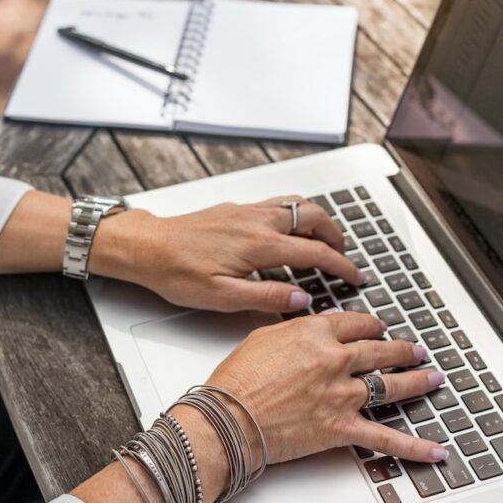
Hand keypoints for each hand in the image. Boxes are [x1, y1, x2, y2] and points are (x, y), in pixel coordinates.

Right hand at [75, 310, 446, 502]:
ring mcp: (343, 395)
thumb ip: (298, 330)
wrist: (228, 418)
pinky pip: (386, 439)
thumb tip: (316, 327)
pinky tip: (436, 450)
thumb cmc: (238, 379)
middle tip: (414, 350)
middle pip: (381, 350)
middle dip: (402, 350)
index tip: (377, 328)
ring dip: (416, 381)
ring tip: (431, 378)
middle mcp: (336, 360)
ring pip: (391, 385)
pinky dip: (415, 447)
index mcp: (317, 333)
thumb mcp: (265, 336)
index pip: (357, 323)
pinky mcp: (342, 428)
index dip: (371, 325)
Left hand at [90, 196, 362, 312]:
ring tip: (325, 242)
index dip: (341, 266)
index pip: (316, 252)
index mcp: (259, 245)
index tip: (356, 277)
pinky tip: (291, 231)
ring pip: (298, 204)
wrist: (146, 247)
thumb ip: (266, 298)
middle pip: (315, 217)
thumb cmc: (176, 272)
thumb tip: (301, 299)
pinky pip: (279, 203)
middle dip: (337, 236)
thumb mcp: (222, 297)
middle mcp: (258, 221)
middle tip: (344, 258)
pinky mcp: (236, 208)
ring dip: (319, 221)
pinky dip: (297, 214)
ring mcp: (247, 210)